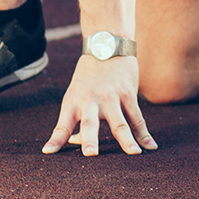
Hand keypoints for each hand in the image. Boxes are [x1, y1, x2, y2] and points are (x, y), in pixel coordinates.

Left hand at [42, 55, 156, 155]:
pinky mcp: (127, 94)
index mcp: (73, 101)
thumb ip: (76, 118)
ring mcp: (110, 97)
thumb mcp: (77, 93)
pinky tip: (150, 146)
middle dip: (89, 139)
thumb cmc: (88, 76)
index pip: (62, 124)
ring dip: (126, 139)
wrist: (106, 44)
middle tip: (90, 155)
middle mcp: (90, 100)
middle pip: (89, 123)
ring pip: (119, 122)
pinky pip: (136, 117)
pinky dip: (144, 133)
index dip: (56, 139)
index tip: (48, 152)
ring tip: (133, 153)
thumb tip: (73, 142)